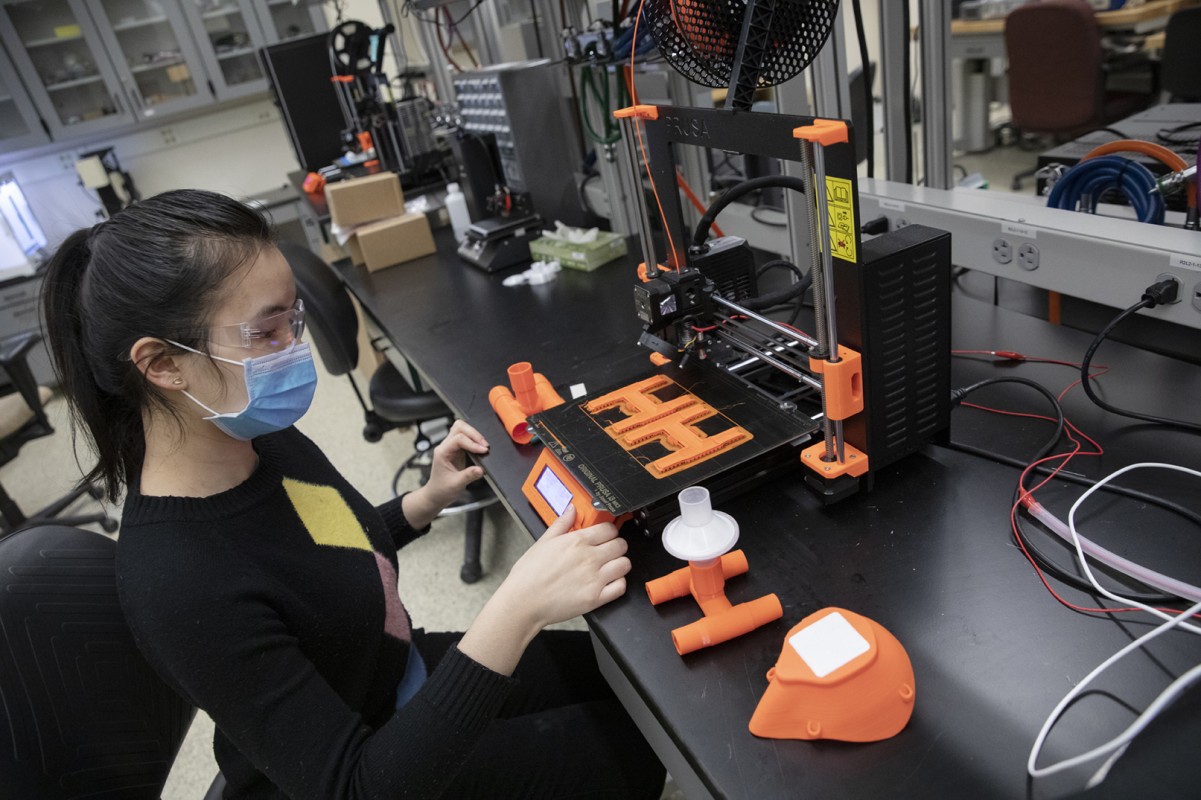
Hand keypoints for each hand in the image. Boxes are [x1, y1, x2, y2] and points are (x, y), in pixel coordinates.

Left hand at [402, 420, 488, 528]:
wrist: (436, 495)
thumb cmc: (441, 490)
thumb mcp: (456, 485)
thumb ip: (468, 476)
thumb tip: (481, 469)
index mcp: (442, 452)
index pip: (458, 439)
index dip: (472, 443)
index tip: (483, 451)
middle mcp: (445, 447)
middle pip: (459, 427)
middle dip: (474, 434)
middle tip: (484, 445)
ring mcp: (451, 447)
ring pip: (462, 430)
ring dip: (474, 435)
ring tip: (484, 445)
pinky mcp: (457, 450)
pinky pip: (466, 438)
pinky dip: (475, 440)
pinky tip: (480, 448)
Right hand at [458, 505, 630, 675]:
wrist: (523, 602)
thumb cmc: (529, 575)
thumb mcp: (543, 542)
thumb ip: (561, 524)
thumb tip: (572, 510)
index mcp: (576, 542)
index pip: (609, 529)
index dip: (609, 531)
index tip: (606, 535)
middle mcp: (589, 558)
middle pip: (620, 545)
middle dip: (616, 546)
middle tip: (608, 550)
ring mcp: (594, 579)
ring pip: (624, 564)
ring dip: (619, 563)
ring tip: (609, 566)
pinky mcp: (596, 598)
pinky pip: (620, 586)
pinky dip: (618, 583)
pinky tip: (608, 582)